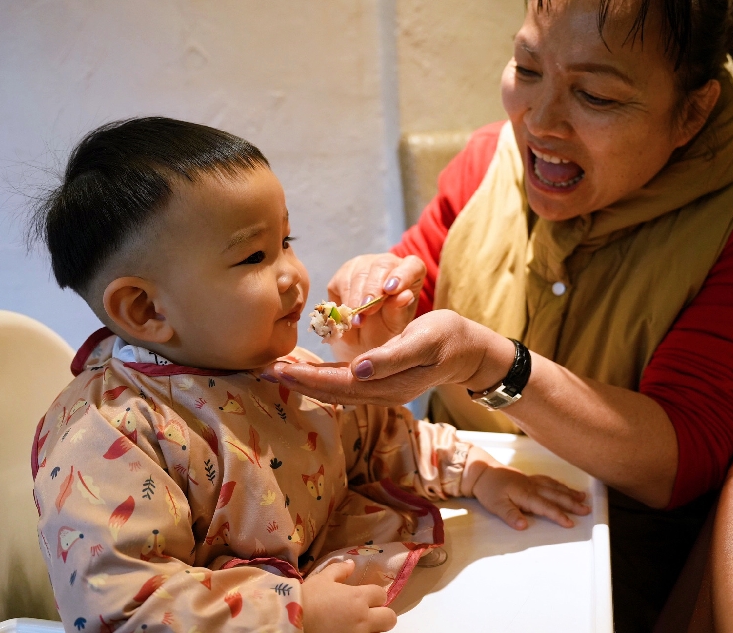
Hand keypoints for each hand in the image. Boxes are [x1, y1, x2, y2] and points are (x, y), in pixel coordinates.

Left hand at [267, 310, 514, 406]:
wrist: (471, 350)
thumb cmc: (448, 338)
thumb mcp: (424, 341)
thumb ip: (392, 357)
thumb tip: (357, 369)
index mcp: (387, 385)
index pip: (337, 383)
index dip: (305, 377)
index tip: (276, 368)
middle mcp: (380, 393)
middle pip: (330, 391)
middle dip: (296, 381)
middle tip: (262, 371)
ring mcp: (381, 390)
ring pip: (335, 390)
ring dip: (305, 381)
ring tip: (277, 372)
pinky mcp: (382, 382)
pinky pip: (344, 384)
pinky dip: (322, 378)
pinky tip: (307, 372)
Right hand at [302, 560, 396, 632]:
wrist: (291, 623)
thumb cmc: (307, 598)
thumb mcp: (322, 580)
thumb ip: (339, 570)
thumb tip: (351, 564)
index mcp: (358, 598)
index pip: (381, 594)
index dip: (374, 595)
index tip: (366, 597)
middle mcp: (363, 618)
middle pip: (390, 618)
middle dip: (383, 614)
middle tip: (370, 614)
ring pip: (378, 632)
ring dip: (372, 627)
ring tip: (358, 624)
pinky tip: (349, 631)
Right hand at [325, 253, 425, 359]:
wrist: (363, 340)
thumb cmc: (386, 329)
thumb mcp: (395, 325)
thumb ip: (399, 310)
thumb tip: (405, 295)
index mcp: (411, 273)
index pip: (412, 265)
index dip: (403, 275)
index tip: (392, 290)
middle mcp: (388, 264)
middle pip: (382, 265)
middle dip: (374, 288)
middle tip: (368, 308)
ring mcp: (365, 265)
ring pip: (360, 272)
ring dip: (357, 297)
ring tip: (358, 318)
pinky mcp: (345, 273)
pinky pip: (343, 280)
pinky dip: (345, 299)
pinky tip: (349, 314)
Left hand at [466, 458, 591, 529]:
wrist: (481, 471)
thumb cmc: (488, 489)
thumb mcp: (495, 505)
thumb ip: (510, 515)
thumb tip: (524, 526)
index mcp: (525, 494)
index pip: (546, 507)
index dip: (558, 515)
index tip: (571, 523)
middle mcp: (532, 486)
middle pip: (556, 495)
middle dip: (572, 503)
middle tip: (587, 510)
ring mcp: (531, 481)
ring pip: (554, 486)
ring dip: (569, 492)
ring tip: (582, 497)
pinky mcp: (528, 479)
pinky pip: (548, 480)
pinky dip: (559, 484)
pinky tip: (563, 487)